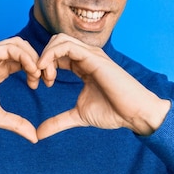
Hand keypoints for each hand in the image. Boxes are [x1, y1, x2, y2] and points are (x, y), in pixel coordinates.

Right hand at [0, 37, 41, 142]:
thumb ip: (16, 123)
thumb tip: (35, 137)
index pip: (24, 60)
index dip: (38, 69)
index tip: (45, 85)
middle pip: (25, 49)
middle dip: (41, 61)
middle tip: (48, 79)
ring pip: (19, 44)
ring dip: (34, 57)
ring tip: (40, 74)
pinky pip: (9, 48)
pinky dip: (24, 56)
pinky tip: (31, 71)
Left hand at [36, 34, 170, 139]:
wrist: (135, 113)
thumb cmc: (113, 112)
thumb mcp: (78, 116)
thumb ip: (58, 122)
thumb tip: (39, 134)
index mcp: (82, 65)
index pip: (57, 54)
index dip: (43, 66)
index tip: (38, 85)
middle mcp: (86, 56)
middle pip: (55, 42)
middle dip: (41, 58)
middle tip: (38, 79)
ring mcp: (91, 54)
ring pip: (59, 40)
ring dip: (45, 56)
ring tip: (44, 76)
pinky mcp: (93, 57)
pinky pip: (66, 46)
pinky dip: (51, 55)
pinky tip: (46, 71)